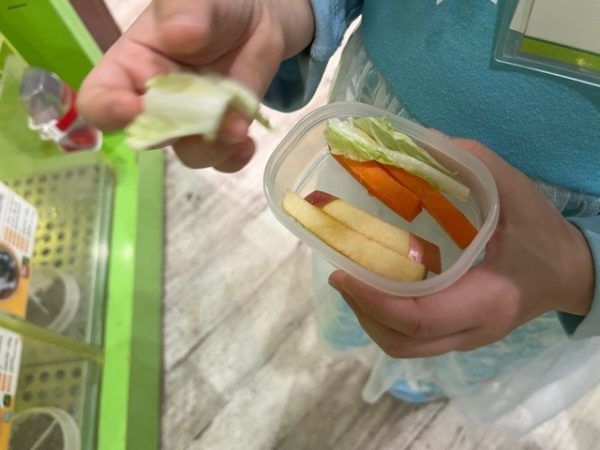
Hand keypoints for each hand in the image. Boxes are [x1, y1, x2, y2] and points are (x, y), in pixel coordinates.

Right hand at [78, 0, 313, 171]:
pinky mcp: (221, 133)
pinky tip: (246, 142)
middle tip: (201, 119)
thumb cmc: (212, 6)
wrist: (254, 21)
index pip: (99, 98)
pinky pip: (222, 160)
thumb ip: (183, 8)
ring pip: (189, 152)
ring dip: (212, 148)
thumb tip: (178, 32)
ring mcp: (190, 122)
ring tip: (236, 127)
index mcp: (131, 67)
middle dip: (172, 133)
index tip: (131, 108)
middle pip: (148, 135)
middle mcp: (156, 103)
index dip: (107, 109)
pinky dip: (234, 157)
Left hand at [328, 138, 594, 357]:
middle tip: (342, 274)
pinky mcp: (460, 337)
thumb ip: (472, 163)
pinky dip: (383, 319)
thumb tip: (417, 143)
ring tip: (353, 280)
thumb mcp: (515, 191)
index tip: (342, 274)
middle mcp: (473, 331)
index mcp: (488, 299)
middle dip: (362, 310)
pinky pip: (411, 341)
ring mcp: (466, 339)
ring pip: (402, 347)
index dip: (374, 301)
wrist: (571, 273)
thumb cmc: (542, 234)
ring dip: (368, 317)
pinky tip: (377, 288)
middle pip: (401, 342)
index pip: (419, 318)